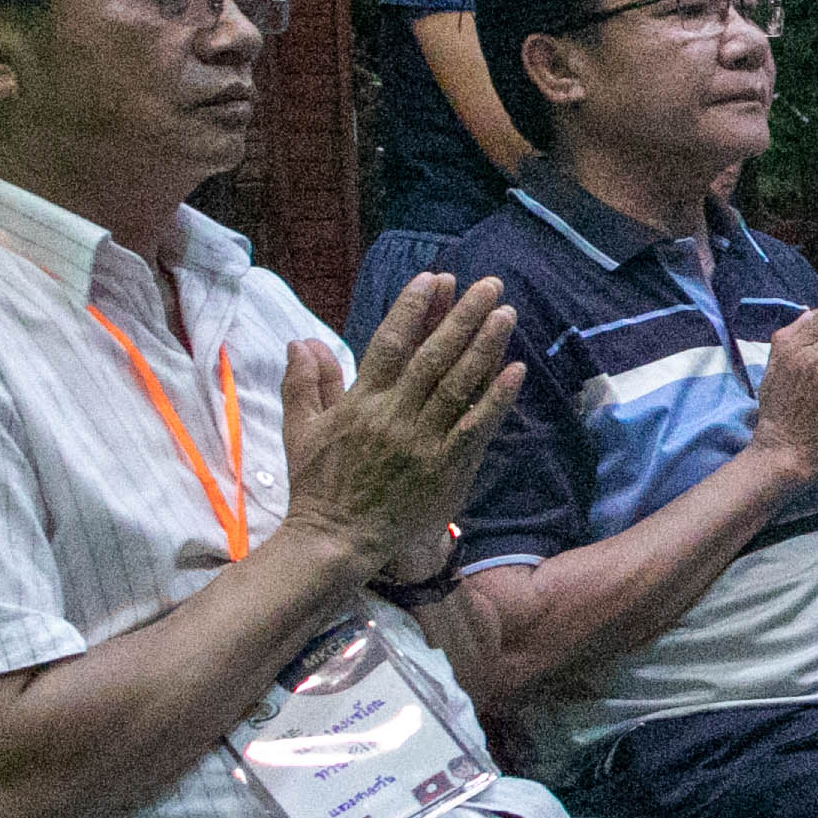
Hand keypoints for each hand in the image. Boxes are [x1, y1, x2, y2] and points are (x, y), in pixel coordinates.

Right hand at [280, 271, 520, 582]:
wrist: (336, 539)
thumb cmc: (318, 484)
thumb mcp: (302, 430)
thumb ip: (306, 382)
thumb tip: (302, 340)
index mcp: (361, 402)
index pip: (390, 343)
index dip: (413, 307)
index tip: (435, 277)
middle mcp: (395, 416)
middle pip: (433, 356)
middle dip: (462, 316)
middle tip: (489, 284)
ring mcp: (423, 442)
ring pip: (458, 385)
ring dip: (485, 347)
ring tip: (506, 313)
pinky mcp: (446, 468)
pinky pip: (476, 427)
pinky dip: (497, 398)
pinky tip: (516, 370)